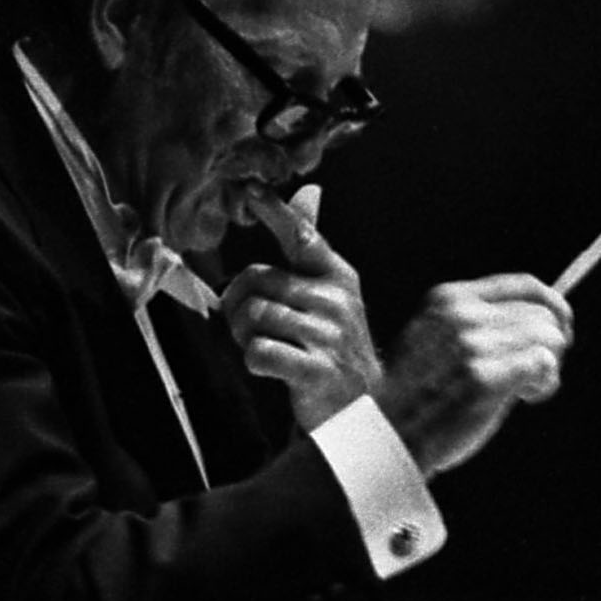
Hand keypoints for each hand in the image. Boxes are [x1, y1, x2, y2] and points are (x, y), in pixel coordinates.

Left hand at [224, 184, 379, 429]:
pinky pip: (259, 352)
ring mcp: (329, 336)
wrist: (363, 411)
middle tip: (247, 326)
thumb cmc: (333, 349)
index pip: (302, 235)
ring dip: (244, 336)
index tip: (250, 190)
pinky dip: (254, 362)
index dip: (274, 211)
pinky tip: (272, 369)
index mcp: (338, 278)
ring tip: (264, 348)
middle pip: (257, 281)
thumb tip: (309, 192)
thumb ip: (310, 251)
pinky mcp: (317, 370)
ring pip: (253, 316)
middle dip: (237, 305)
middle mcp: (336, 301)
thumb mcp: (329, 297)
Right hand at [374, 274, 571, 476]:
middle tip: (535, 374)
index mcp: (448, 299)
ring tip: (525, 389)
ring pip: (549, 339)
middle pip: (544, 315)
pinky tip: (526, 397)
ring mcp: (471, 345)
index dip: (554, 307)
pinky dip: (545, 384)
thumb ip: (476, 324)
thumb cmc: (420, 397)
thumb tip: (540, 320)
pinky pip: (544, 364)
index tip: (562, 329)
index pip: (525, 286)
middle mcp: (461, 315)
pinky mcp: (483, 377)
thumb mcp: (436, 340)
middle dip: (551, 346)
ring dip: (548, 368)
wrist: (389, 436)